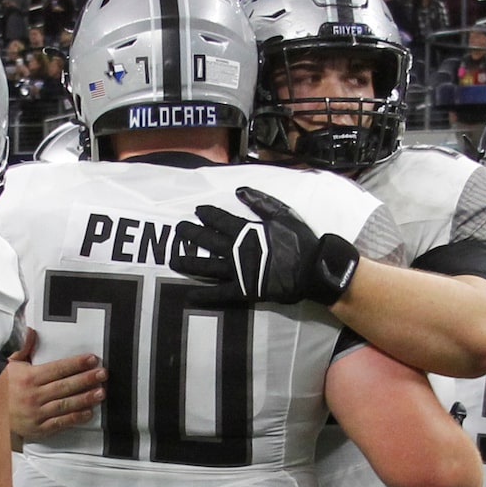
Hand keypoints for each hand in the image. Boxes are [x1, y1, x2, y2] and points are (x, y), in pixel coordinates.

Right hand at [7, 332, 104, 441]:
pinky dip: (75, 418)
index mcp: (28, 377)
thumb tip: (31, 331)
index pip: (57, 368)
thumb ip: (23, 348)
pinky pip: (60, 423)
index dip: (76, 364)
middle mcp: (33, 395)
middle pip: (65, 386)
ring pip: (65, 405)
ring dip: (85, 398)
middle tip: (103, 374)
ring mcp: (36, 413)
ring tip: (101, 392)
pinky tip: (88, 412)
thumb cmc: (1, 386)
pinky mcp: (38, 429)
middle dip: (86, 379)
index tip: (92, 359)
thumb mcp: (9, 365)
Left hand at [171, 185, 359, 306]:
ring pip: (207, 266)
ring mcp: (237, 271)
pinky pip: (219, 294)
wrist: (312, 269)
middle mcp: (236, 250)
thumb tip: (240, 190)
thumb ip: (260, 202)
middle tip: (178, 230)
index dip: (208, 215)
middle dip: (191, 234)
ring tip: (173, 260)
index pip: (221, 220)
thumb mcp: (282, 214)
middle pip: (208, 241)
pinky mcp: (242, 290)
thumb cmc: (299, 240)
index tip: (197, 211)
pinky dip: (204, 295)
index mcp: (245, 231)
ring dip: (189, 263)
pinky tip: (189, 295)